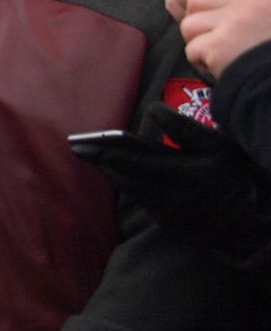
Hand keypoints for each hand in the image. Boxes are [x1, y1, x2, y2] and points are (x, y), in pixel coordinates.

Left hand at [72, 101, 270, 258]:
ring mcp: (166, 212)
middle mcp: (163, 196)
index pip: (126, 160)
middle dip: (100, 161)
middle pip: (121, 177)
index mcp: (173, 174)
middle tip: (78, 148)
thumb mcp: (217, 145)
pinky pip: (142, 200)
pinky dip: (129, 185)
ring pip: (129, 190)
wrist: (259, 221)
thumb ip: (182, 128)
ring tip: (96, 158)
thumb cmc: (241, 176)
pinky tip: (125, 175)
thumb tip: (153, 109)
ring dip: (112, 173)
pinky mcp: (171, 221)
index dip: (100, 151)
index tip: (78, 143)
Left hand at [180, 0, 270, 80]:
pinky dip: (199, 60)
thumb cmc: (266, 52)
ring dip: (197, 40)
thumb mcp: (266, 14)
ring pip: (189, 23)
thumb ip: (243, 2)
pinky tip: (217, 63)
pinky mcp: (219, 46)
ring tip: (217, 50)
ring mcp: (232, 25)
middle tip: (212, 34)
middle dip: (197, 18)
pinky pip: (191, 48)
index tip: (204, 2)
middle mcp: (245, 6)